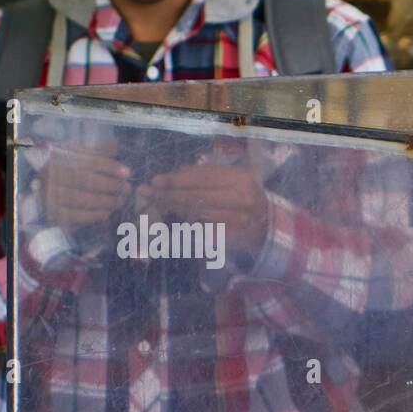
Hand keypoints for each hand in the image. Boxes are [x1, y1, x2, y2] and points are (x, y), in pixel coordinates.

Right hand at [42, 146, 130, 229]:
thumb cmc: (70, 171)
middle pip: (86, 180)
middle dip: (111, 186)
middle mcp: (52, 173)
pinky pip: (77, 216)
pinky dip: (95, 215)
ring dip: (106, 202)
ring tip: (119, 201)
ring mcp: (50, 194)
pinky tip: (106, 212)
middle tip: (126, 189)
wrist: (45, 192)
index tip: (127, 173)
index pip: (88, 160)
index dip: (109, 166)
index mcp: (60, 156)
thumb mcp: (81, 157)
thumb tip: (115, 143)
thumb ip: (98, 152)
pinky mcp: (53, 212)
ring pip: (83, 199)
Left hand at [139, 165, 269, 256]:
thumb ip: (202, 175)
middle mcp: (242, 198)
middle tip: (147, 193)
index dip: (176, 180)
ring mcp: (239, 219)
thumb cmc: (240, 195)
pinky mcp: (233, 236)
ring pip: (197, 213)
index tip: (155, 181)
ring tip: (158, 202)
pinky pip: (203, 228)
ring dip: (174, 208)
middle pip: (197, 196)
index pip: (201, 178)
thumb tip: (170, 177)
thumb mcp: (227, 178)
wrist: (265, 223)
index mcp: (240, 178)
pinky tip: (176, 215)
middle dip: (170, 194)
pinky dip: (186, 221)